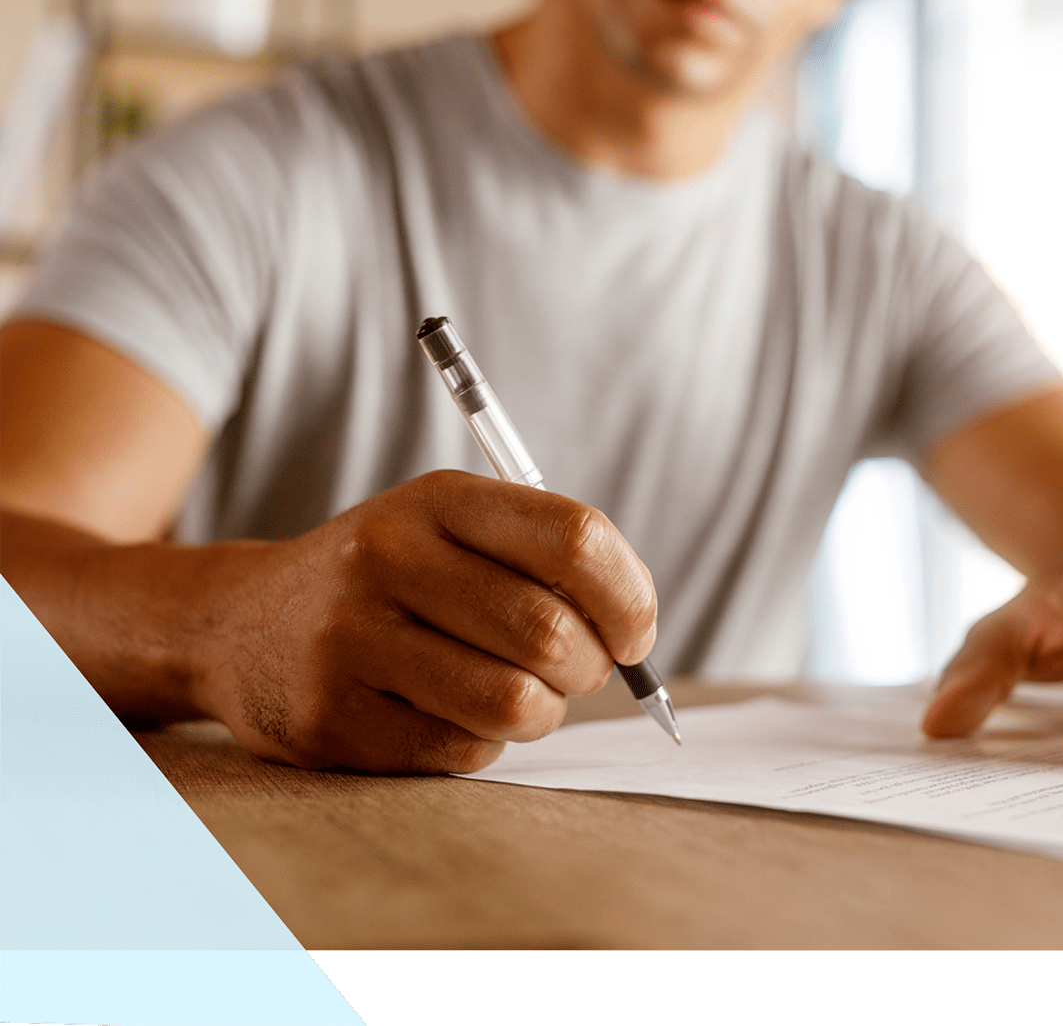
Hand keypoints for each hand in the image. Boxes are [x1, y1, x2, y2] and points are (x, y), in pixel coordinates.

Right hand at [191, 470, 655, 773]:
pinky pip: (462, 752)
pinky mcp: (331, 719)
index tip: (634, 633)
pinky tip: (452, 715)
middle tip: (574, 671)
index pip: (576, 539)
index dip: (629, 597)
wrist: (238, 623)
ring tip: (520, 696)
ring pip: (514, 704)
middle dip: (589, 669)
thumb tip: (636, 631)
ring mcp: (352, 640)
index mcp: (438, 499)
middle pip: (551, 633)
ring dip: (542, 714)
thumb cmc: (388, 580)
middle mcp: (389, 557)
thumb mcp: (451, 530)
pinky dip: (482, 744)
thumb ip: (545, 560)